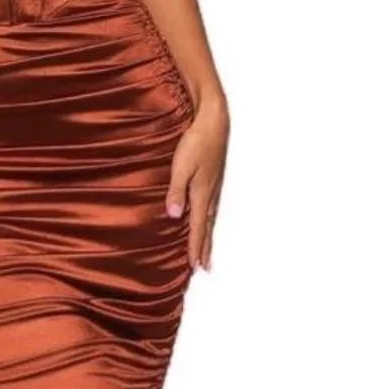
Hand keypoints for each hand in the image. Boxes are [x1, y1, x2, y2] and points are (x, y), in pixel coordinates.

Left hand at [164, 97, 230, 271]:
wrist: (214, 121)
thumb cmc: (196, 142)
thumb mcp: (181, 167)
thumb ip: (176, 191)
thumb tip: (175, 217)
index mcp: (201, 193)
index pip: (197, 227)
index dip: (195, 247)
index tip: (194, 266)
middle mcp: (210, 193)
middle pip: (207, 227)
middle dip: (204, 247)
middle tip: (204, 267)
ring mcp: (214, 185)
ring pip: (211, 217)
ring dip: (209, 235)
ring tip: (208, 250)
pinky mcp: (214, 177)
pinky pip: (212, 206)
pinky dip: (210, 219)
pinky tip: (207, 217)